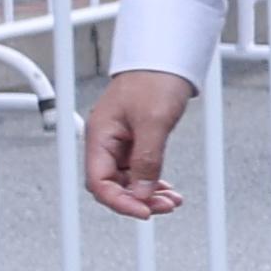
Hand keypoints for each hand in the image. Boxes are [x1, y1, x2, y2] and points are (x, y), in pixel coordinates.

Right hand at [81, 63, 195, 220]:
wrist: (166, 59)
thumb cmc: (154, 80)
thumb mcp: (154, 121)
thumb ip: (147, 159)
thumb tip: (141, 192)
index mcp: (100, 136)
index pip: (99, 182)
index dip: (119, 201)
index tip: (143, 212)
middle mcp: (106, 142)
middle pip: (112, 185)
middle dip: (137, 200)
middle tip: (165, 207)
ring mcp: (120, 143)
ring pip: (128, 180)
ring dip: (147, 193)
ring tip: (171, 201)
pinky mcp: (136, 141)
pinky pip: (139, 170)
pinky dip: (152, 182)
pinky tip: (167, 190)